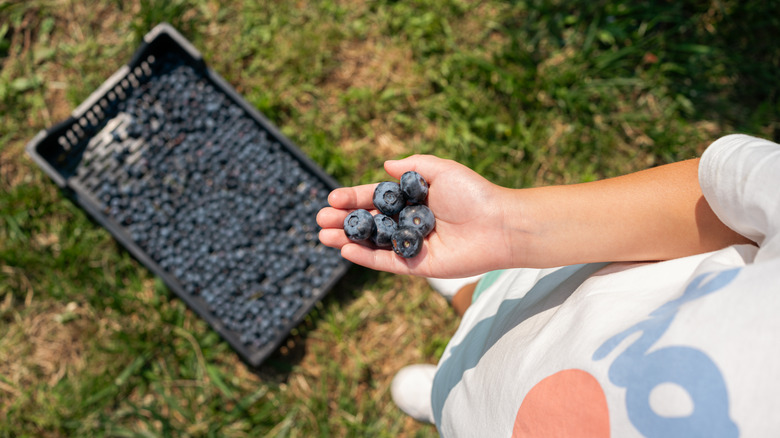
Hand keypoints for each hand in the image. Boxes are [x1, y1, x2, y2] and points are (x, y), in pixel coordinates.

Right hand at [316, 155, 516, 277]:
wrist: (499, 224)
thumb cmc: (474, 194)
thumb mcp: (441, 170)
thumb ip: (412, 166)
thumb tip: (383, 164)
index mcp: (414, 199)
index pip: (377, 199)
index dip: (353, 198)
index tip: (332, 198)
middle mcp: (410, 222)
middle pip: (370, 222)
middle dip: (344, 221)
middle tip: (319, 219)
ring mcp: (412, 245)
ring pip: (373, 243)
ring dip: (347, 239)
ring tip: (322, 235)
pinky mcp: (418, 266)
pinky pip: (387, 262)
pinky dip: (366, 257)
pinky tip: (345, 250)